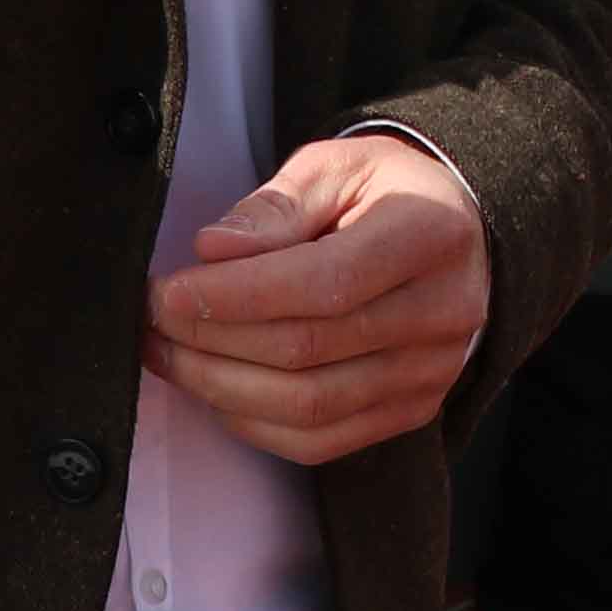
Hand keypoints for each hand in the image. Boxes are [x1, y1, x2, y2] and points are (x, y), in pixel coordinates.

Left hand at [143, 132, 492, 466]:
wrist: (459, 233)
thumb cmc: (387, 193)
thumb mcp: (335, 167)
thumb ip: (275, 207)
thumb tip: (213, 250)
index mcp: (428, 235)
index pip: (324, 283)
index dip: (235, 297)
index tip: (166, 293)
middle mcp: (442, 313)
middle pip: (308, 350)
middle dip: (211, 341)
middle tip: (152, 323)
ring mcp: (431, 372)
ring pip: (309, 406)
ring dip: (220, 388)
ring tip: (169, 356)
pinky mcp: (412, 411)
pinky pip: (321, 442)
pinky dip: (254, 425)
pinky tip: (217, 390)